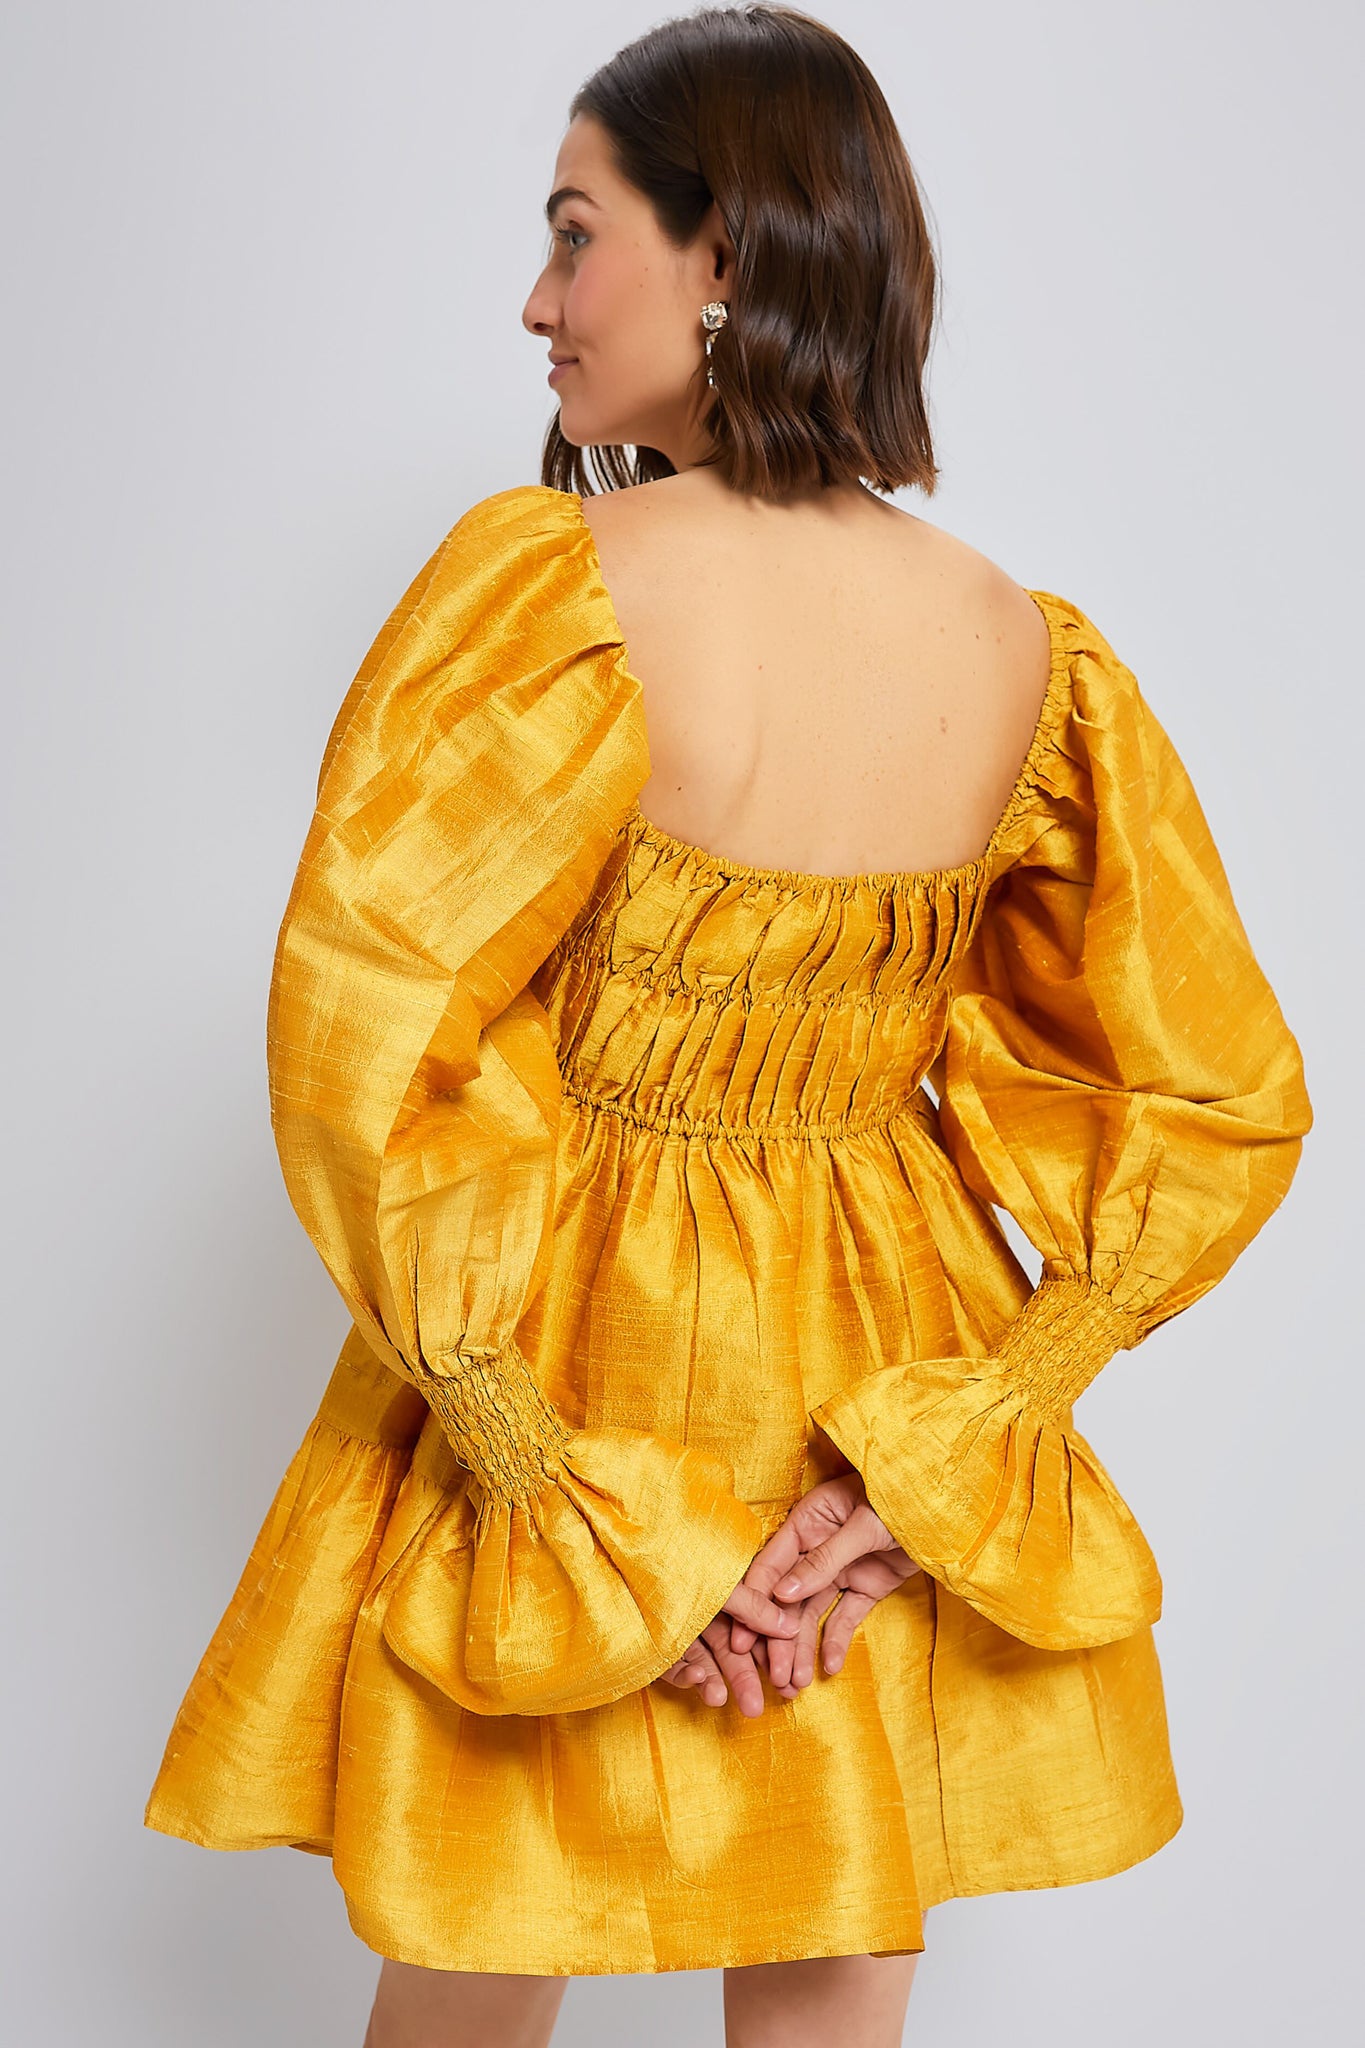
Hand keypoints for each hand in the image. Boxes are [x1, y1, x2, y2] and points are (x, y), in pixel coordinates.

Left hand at [657, 1576, 800, 1718]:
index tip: (783, 1679)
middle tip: (755, 1709)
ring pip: (702, 1663)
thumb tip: (791, 1627)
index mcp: (722, 1593)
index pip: (752, 1629)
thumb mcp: (721, 1583)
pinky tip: (693, 1675)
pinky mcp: (653, 1647)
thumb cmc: (675, 1562)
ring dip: (711, 1682)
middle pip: (729, 1653)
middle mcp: (702, 1613)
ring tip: (719, 1698)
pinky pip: (672, 1666)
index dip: (768, 1655)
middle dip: (742, 1681)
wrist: (620, 1560)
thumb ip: (753, 1607)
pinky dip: (683, 1674)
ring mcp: (677, 1630)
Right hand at [658, 1476, 918, 1713]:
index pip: (773, 1564)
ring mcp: (840, 1569)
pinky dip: (836, 1641)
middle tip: (774, 1676)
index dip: (756, 1600)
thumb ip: (824, 1559)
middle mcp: (817, 1547)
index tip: (741, 1636)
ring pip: (813, 1614)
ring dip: (803, 1648)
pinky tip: (829, 1667)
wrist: (946, 1510)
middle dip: (780, 1637)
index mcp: (809, 1521)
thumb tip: (783, 1594)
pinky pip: (845, 1618)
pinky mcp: (864, 1587)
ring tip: (796, 1684)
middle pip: (789, 1597)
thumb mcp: (863, 1526)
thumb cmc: (901, 1501)